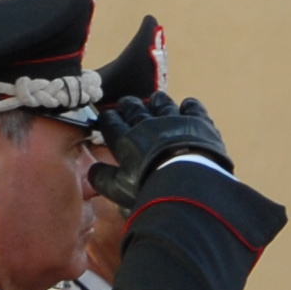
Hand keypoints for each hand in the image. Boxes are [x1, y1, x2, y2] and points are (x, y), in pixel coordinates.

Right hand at [91, 92, 231, 202]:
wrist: (189, 181)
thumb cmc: (150, 187)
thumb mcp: (119, 190)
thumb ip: (103, 179)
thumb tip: (92, 171)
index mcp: (126, 140)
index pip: (111, 122)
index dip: (108, 118)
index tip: (108, 117)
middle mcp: (147, 125)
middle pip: (134, 108)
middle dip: (128, 105)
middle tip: (127, 104)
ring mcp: (174, 121)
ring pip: (162, 103)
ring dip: (157, 101)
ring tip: (155, 100)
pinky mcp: (198, 122)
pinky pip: (192, 108)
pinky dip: (189, 106)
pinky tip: (188, 105)